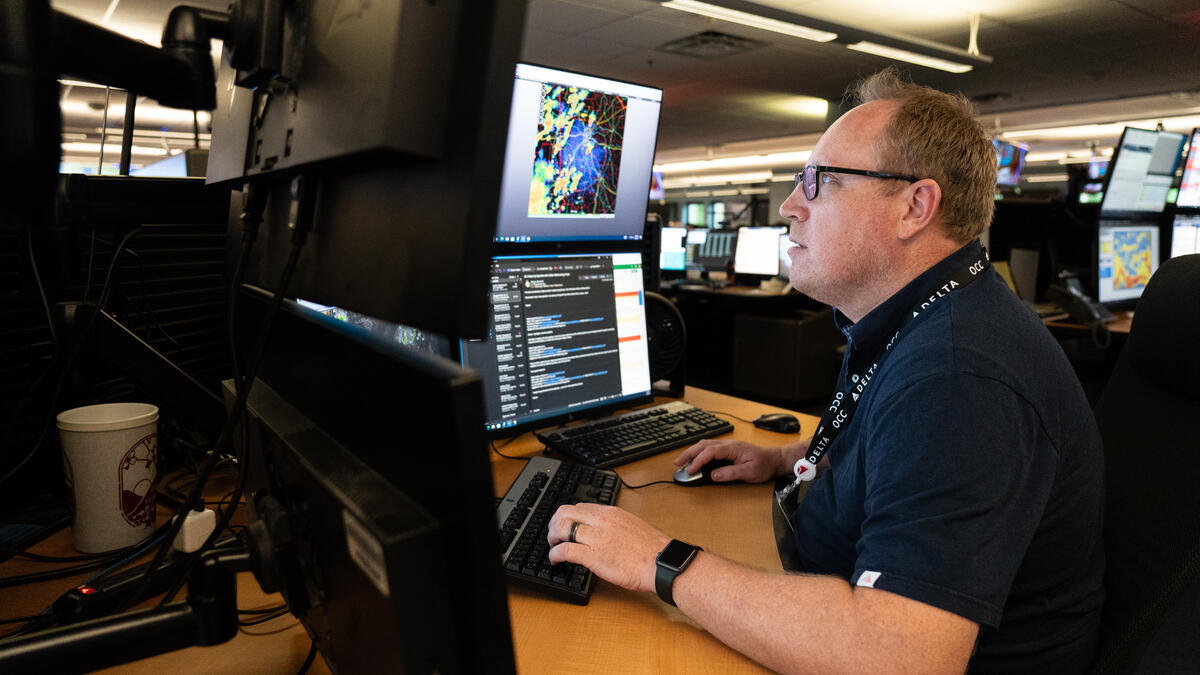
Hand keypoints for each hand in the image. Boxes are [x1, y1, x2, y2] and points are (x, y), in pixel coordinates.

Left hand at [547, 503, 669, 592]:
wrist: (660, 562)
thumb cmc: (652, 550)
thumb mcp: (632, 525)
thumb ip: (615, 525)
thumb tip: (605, 532)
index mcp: (611, 512)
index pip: (580, 506)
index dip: (568, 516)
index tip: (565, 524)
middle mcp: (600, 520)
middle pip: (565, 513)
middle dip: (554, 523)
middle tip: (553, 534)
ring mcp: (595, 537)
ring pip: (561, 528)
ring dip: (551, 538)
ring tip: (552, 546)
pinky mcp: (592, 555)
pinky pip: (564, 550)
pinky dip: (554, 554)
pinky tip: (555, 560)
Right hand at [673, 438, 788, 483]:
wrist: (775, 459)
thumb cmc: (764, 465)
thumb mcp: (749, 472)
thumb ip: (730, 473)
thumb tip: (713, 475)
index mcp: (732, 448)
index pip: (709, 452)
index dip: (698, 461)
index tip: (690, 470)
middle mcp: (728, 444)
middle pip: (703, 445)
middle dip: (688, 453)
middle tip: (677, 463)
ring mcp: (728, 446)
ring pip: (705, 445)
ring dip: (692, 452)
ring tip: (682, 461)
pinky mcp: (728, 450)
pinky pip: (710, 448)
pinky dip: (699, 452)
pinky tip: (695, 457)